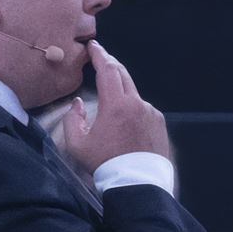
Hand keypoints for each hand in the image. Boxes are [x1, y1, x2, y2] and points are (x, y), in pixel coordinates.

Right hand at [58, 42, 169, 172]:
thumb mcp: (77, 144)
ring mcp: (151, 113)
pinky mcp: (159, 124)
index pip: (107, 70)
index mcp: (116, 105)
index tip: (93, 46)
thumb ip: (72, 118)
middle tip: (100, 58)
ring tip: (109, 105)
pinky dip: (132, 110)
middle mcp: (137, 104)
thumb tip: (78, 103)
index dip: (99, 55)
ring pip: (132, 94)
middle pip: (123, 74)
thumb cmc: (105, 165)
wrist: (137, 185)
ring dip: (120, 92)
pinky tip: (125, 125)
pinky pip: (143, 109)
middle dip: (110, 64)